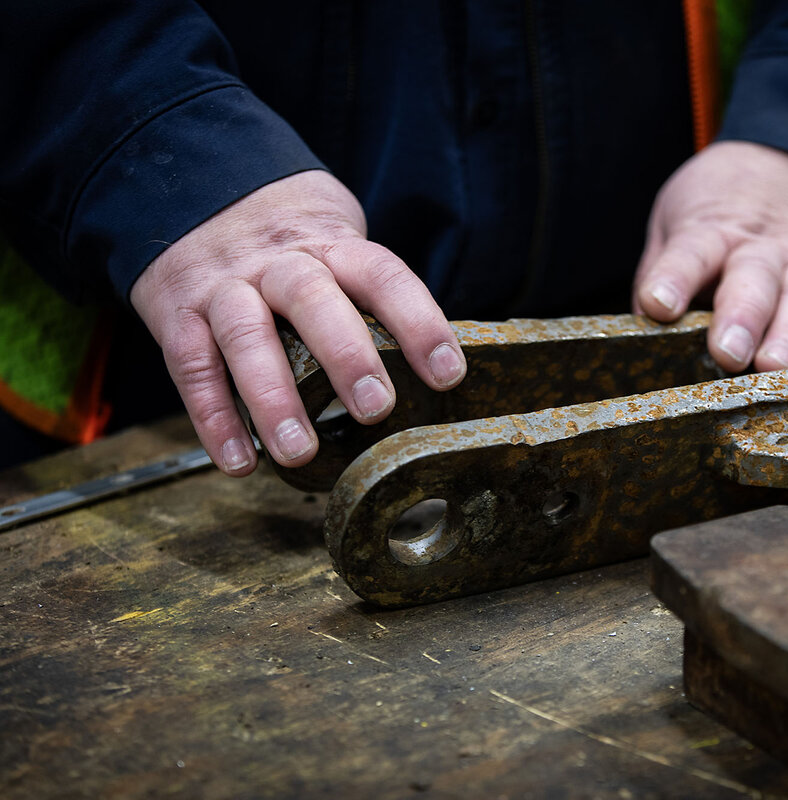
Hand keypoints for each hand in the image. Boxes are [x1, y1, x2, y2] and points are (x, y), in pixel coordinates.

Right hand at [131, 170, 465, 476]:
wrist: (196, 189)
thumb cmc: (291, 242)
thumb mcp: (336, 244)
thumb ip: (370, 297)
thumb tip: (435, 367)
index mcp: (331, 247)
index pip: (382, 276)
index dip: (418, 322)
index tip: (447, 373)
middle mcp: (278, 262)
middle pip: (312, 298)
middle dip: (346, 354)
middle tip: (375, 409)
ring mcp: (224, 286)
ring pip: (245, 334)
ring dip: (272, 396)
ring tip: (298, 450)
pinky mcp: (177, 313)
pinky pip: (191, 366)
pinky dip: (213, 417)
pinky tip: (239, 461)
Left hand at [633, 141, 787, 370]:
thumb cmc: (729, 201)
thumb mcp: (682, 213)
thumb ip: (663, 269)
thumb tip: (642, 328)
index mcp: (712, 230)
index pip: (689, 253)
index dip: (672, 279)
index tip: (658, 305)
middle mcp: (762, 246)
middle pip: (751, 281)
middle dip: (740, 319)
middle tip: (728, 354)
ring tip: (774, 365)